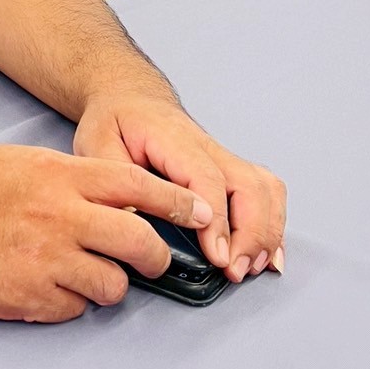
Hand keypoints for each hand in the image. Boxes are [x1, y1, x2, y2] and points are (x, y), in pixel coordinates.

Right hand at [0, 145, 213, 321]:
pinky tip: (45, 286)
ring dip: (106, 285)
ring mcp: (46, 259)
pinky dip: (67, 303)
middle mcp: (60, 215)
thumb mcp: (23, 162)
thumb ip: (70, 180)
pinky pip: (73, 309)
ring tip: (81, 274)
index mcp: (60, 176)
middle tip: (152, 261)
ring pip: (112, 286)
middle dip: (156, 258)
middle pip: (140, 243)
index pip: (138, 186)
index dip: (177, 202)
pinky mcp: (29, 296)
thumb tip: (113, 199)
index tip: (199, 211)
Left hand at [72, 95, 286, 281]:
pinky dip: (273, 224)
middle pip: (248, 186)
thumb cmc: (115, 121)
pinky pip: (266, 193)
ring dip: (266, 230)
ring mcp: (223, 158)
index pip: (207, 180)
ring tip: (250, 267)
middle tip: (234, 270)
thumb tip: (133, 220)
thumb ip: (114, 180)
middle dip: (250, 233)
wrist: (129, 98)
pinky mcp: (229, 170)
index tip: (217, 256)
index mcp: (174, 139)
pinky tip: (268, 254)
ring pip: (264, 188)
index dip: (217, 221)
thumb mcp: (96, 144)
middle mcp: (207, 147)